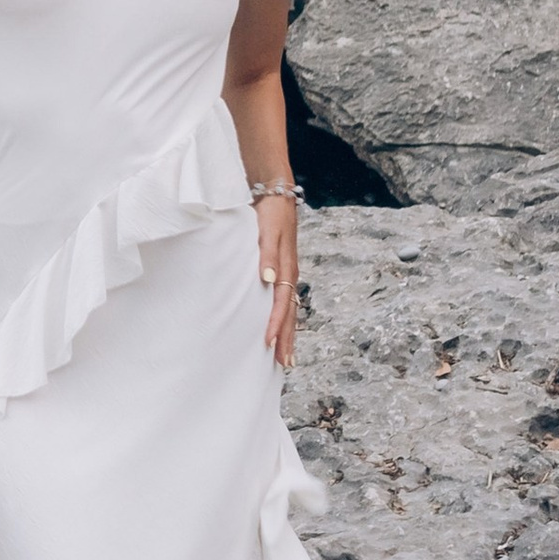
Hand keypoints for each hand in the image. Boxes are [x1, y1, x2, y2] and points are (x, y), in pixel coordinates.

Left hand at [256, 195, 298, 368]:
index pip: (281, 303)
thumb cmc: (270, 213)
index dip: (275, 324)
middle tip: (285, 365)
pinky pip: (287, 302)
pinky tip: (282, 330)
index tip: (268, 343)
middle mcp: (290, 274)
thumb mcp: (267, 231)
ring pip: (291, 310)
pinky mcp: (284, 271)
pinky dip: (285, 319)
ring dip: (289, 333)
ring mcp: (288, 274)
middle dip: (288, 339)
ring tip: (287, 357)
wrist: (277, 194)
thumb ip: (267, 255)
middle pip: (291, 313)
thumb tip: (268, 280)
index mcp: (286, 268)